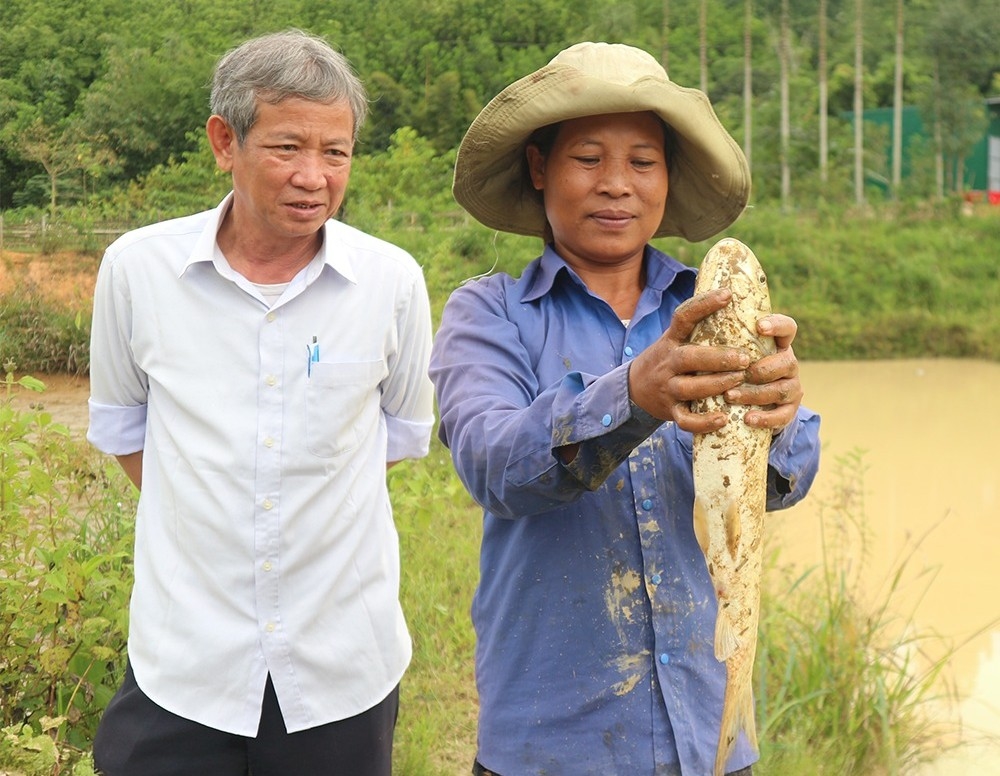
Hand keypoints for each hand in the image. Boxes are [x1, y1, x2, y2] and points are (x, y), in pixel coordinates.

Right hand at [628, 288, 750, 432]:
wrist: (634, 388)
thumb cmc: (668, 359)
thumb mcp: (675, 339)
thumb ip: (697, 326)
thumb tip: (730, 294)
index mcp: (671, 340)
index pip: (684, 316)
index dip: (704, 304)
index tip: (728, 294)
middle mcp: (668, 363)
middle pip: (689, 358)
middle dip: (718, 358)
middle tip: (744, 358)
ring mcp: (667, 388)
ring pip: (690, 388)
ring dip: (716, 385)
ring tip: (740, 381)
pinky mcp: (669, 410)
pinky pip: (686, 419)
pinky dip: (704, 422)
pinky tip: (724, 419)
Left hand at [724, 313, 802, 431]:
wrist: (746, 404)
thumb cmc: (732, 368)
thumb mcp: (729, 351)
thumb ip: (720, 337)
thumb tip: (692, 314)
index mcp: (776, 344)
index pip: (787, 328)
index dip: (777, 325)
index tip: (759, 326)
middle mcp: (788, 364)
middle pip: (787, 362)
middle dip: (760, 369)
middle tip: (736, 372)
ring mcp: (790, 388)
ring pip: (781, 390)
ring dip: (754, 394)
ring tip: (729, 396)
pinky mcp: (787, 411)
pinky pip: (782, 416)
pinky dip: (765, 418)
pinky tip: (747, 419)